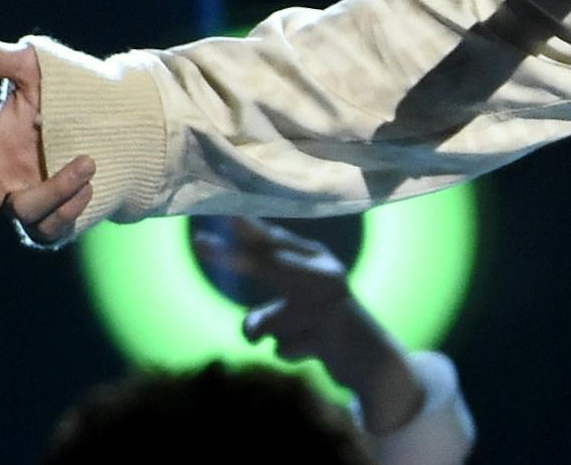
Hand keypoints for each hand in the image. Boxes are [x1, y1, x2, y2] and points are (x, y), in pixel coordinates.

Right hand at [0, 30, 93, 247]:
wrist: (116, 116)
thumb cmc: (63, 90)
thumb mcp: (32, 68)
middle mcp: (1, 176)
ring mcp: (27, 198)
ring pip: (26, 211)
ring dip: (54, 191)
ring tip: (87, 162)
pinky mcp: (54, 217)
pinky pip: (54, 224)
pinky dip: (71, 205)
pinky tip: (90, 183)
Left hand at [193, 217, 425, 435]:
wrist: (373, 355)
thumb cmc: (325, 323)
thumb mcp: (300, 301)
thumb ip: (269, 300)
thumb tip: (249, 323)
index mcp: (315, 257)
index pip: (272, 240)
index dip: (246, 228)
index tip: (219, 215)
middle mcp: (324, 273)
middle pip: (269, 264)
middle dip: (233, 257)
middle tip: (198, 243)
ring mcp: (328, 302)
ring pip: (268, 322)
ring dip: (270, 334)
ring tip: (299, 334)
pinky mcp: (330, 332)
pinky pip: (282, 348)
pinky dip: (290, 353)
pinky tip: (313, 349)